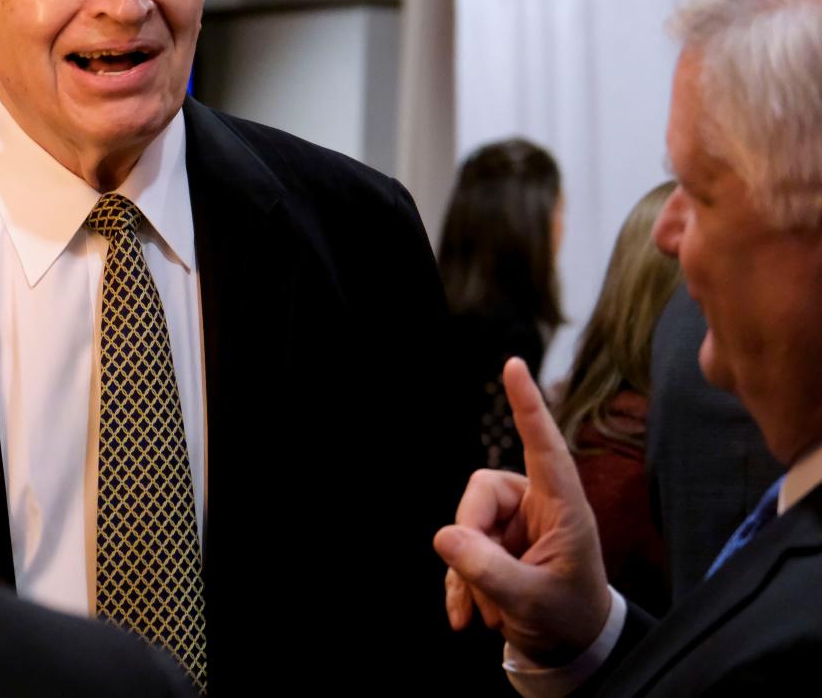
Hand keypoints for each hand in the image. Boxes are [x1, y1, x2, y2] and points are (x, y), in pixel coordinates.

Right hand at [433, 357, 611, 664]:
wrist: (569, 648)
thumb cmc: (568, 617)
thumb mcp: (532, 601)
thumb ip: (489, 571)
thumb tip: (443, 536)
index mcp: (562, 505)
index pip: (543, 444)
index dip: (527, 404)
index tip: (515, 365)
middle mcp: (534, 503)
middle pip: (480, 491)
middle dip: (472, 539)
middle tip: (486, 590)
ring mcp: (511, 521)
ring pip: (464, 520)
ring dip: (468, 572)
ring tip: (491, 612)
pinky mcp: (492, 541)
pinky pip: (458, 546)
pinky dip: (458, 582)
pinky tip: (465, 616)